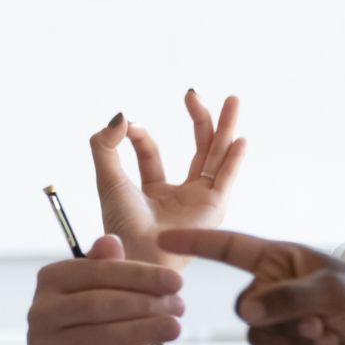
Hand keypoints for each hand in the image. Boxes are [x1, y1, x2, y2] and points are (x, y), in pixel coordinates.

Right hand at [23, 234, 184, 344]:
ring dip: (139, 331)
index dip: (139, 275)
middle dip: (143, 303)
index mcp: (51, 279)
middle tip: (180, 306)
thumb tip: (111, 241)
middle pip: (96, 303)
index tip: (177, 281)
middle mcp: (41, 311)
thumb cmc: (80, 323)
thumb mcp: (88, 290)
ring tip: (174, 328)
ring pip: (95, 337)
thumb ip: (102, 267)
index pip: (96, 272)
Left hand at [91, 90, 246, 270]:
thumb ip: (104, 146)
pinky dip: (234, 159)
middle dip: (200, 120)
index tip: (129, 125)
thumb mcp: (107, 178)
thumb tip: (120, 116)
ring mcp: (200, 200)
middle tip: (194, 93)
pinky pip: (227, 178)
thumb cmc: (121, 224)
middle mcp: (181, 195)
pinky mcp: (214, 207)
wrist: (138, 252)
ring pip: (216, 156)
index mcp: (153, 192)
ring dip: (224, 128)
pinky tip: (240, 139)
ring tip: (233, 100)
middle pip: (197, 150)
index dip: (141, 135)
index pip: (152, 154)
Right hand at [157, 227, 344, 344]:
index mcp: (281, 261)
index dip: (198, 243)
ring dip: (291, 341)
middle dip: (277, 318)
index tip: (165, 239)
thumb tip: (246, 313)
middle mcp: (274, 289)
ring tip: (326, 336)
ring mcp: (279, 323)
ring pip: (254, 337)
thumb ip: (285, 297)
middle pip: (242, 306)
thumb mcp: (332, 290)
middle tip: (318, 322)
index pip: (230, 249)